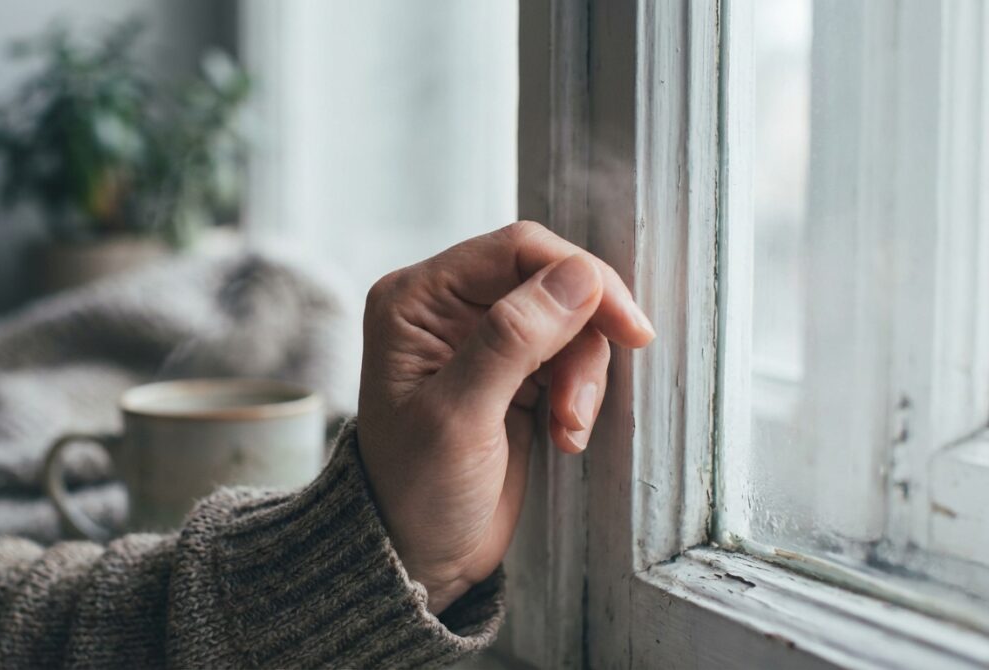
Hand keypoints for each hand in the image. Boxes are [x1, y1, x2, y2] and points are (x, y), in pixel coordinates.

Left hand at [357, 221, 655, 612]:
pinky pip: (569, 357)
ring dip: (582, 376)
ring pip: (568, 321)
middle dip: (581, 339)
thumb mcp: (460, 416)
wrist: (419, 554)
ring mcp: (481, 338)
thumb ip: (513, 339)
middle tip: (580, 403)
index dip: (580, 276)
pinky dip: (579, 395)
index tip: (627, 326)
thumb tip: (579, 273)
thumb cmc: (417, 490)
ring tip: (567, 430)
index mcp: (415, 299)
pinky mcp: (511, 372)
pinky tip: (564, 437)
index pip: (515, 250)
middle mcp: (446, 307)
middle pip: (550, 281)